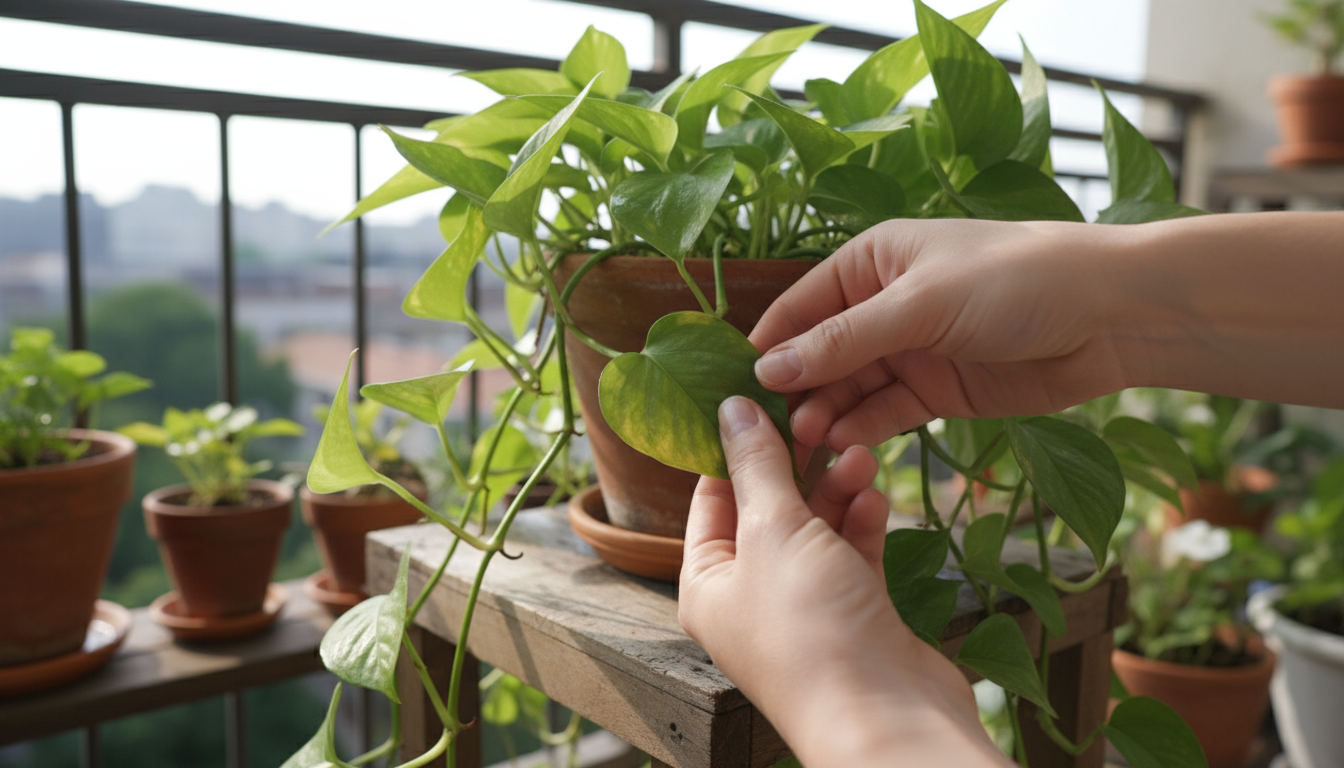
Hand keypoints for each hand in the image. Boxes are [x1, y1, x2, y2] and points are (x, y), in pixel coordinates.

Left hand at [679, 396, 1008, 767]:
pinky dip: (862, 524)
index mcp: (708, 583)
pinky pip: (853, 556)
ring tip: (861, 454)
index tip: (758, 398)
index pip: (710, 499)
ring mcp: (804, 609)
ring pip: (815, 531)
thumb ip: (756, 466)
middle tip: (821, 420)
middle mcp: (750, 598)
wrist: (886, 716)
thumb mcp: (773, 530)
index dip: (733, 448)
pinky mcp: (855, 616)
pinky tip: (876, 495)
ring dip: (836, 490)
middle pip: (767, 512)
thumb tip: (730, 408)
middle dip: (796, 466)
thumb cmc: (811, 629)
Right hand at [750, 219, 1132, 450]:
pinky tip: (843, 446)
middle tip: (773, 433)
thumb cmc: (1016, 280)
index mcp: (872, 261)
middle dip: (796, 390)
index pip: (800, 307)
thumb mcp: (921, 304)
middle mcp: (883, 305)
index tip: (734, 390)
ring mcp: (911, 350)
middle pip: (820, 354)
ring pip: (850, 389)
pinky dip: (864, 429)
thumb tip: (768, 368)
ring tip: (807, 444)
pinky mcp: (938, 392)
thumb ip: (845, 341)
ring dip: (827, 415)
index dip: (769, 347)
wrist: (1113, 315)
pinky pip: (886, 413)